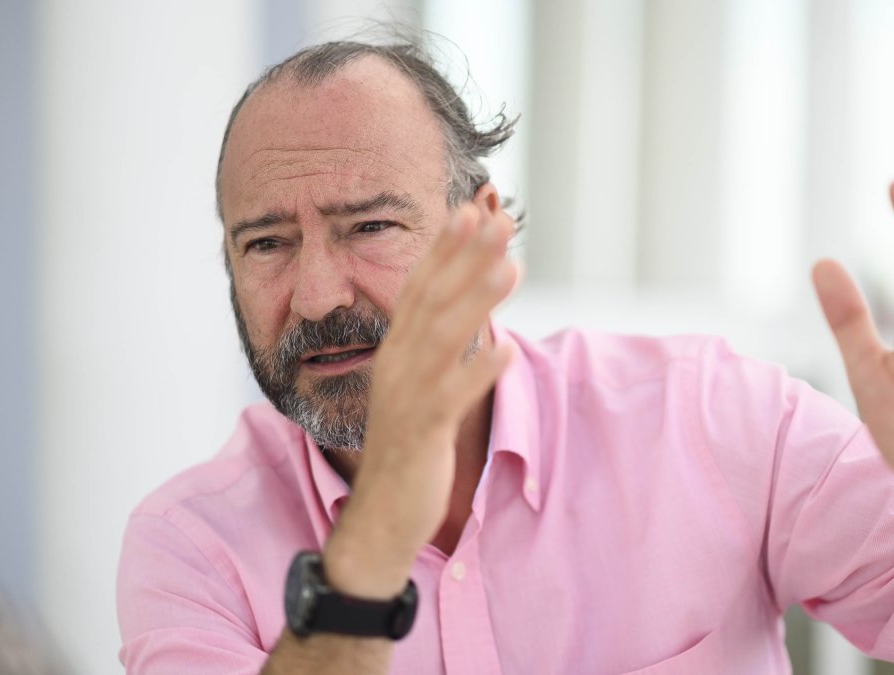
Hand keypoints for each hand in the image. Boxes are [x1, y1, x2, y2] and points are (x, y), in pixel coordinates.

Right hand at [325, 197, 517, 595]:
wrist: (381, 512)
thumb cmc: (408, 444)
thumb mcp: (422, 386)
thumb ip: (442, 348)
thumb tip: (474, 314)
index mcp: (397, 349)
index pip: (420, 286)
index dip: (446, 247)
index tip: (472, 208)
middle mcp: (397, 363)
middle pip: (434, 299)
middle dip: (467, 257)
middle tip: (501, 219)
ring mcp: (407, 396)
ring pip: (443, 339)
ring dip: (477, 301)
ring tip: (512, 268)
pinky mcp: (421, 432)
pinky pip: (451, 398)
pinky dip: (478, 372)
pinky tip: (507, 350)